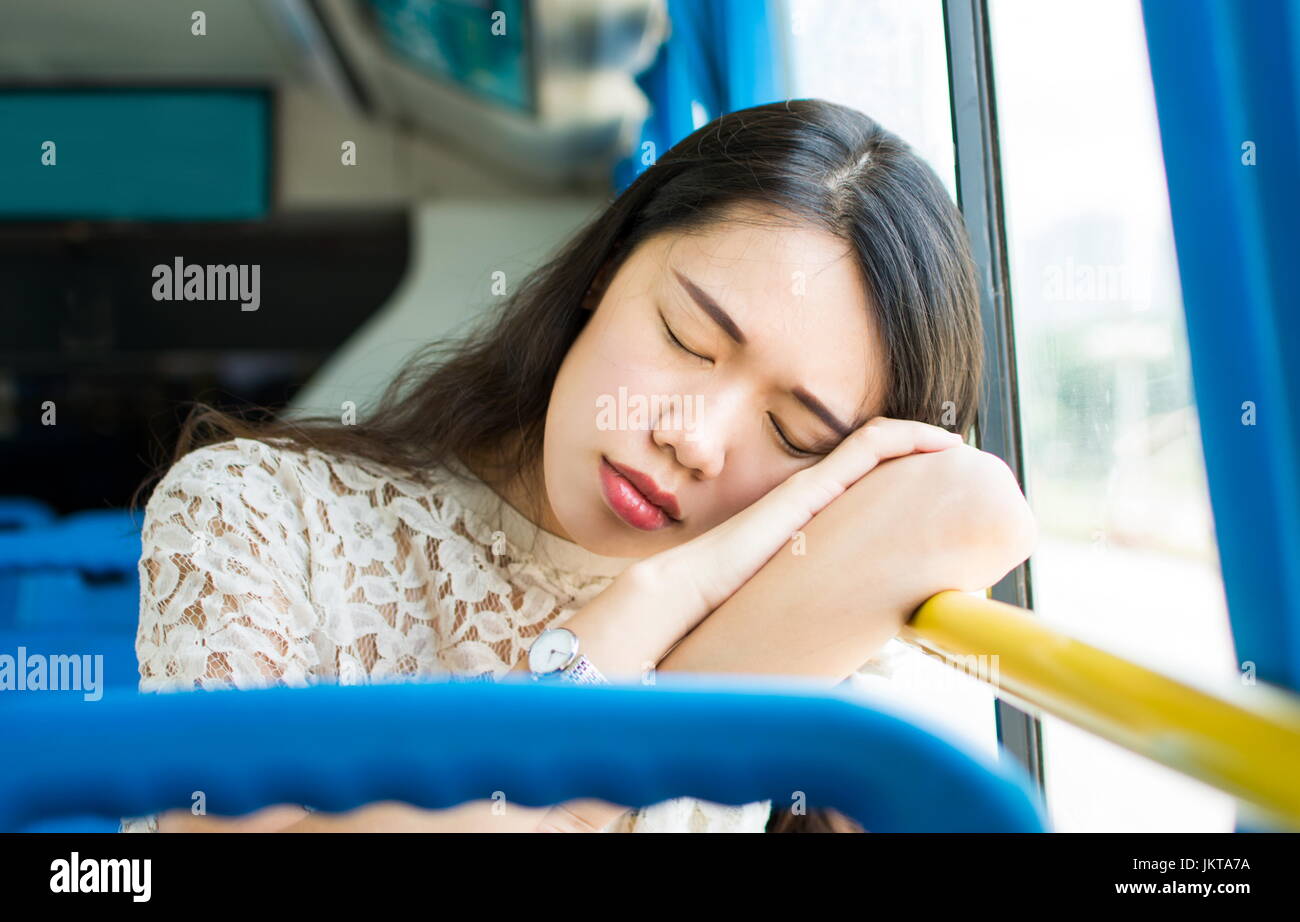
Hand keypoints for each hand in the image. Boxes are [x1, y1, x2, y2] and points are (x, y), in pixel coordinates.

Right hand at [640, 417, 963, 623]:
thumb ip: (823, 601)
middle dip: (921, 453)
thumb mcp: (793, 595)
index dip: (904, 472)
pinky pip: (872, 444)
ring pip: (881, 441)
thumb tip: (860, 649)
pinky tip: (940, 443)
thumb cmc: (732, 599)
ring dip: (923, 438)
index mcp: (812, 514)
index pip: (866, 479)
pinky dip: (909, 436)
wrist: (694, 587)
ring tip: (957, 446)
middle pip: (878, 455)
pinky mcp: (816, 483)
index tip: (942, 486)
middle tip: (962, 467)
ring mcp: (816, 482)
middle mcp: (815, 490)